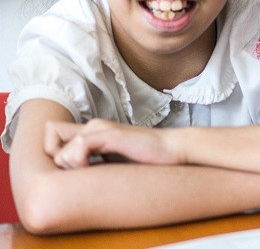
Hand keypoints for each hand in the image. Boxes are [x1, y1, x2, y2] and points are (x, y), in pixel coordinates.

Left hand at [44, 119, 183, 168]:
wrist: (170, 150)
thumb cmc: (144, 158)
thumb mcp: (111, 160)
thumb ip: (92, 159)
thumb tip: (71, 173)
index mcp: (92, 130)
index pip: (52, 132)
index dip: (52, 152)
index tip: (68, 168)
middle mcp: (93, 125)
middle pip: (50, 137)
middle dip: (58, 162)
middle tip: (79, 172)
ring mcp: (101, 128)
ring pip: (63, 150)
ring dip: (71, 167)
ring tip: (89, 173)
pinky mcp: (111, 135)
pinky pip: (80, 147)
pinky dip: (81, 163)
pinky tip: (93, 169)